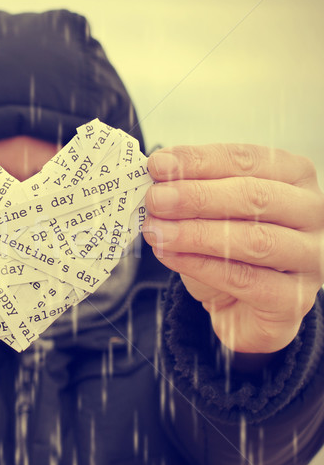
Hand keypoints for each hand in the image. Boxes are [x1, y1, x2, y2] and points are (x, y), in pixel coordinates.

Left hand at [141, 144, 323, 353]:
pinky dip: (201, 266)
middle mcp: (311, 212)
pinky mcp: (294, 299)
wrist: (236, 304)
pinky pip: (245, 281)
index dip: (199, 161)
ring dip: (196, 233)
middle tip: (156, 200)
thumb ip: (188, 189)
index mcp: (293, 176)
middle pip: (255, 197)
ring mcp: (310, 257)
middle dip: (197, 196)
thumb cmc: (223, 247)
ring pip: (254, 240)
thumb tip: (157, 172)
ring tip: (156, 231)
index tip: (158, 164)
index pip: (247, 160)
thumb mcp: (207, 211)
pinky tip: (169, 256)